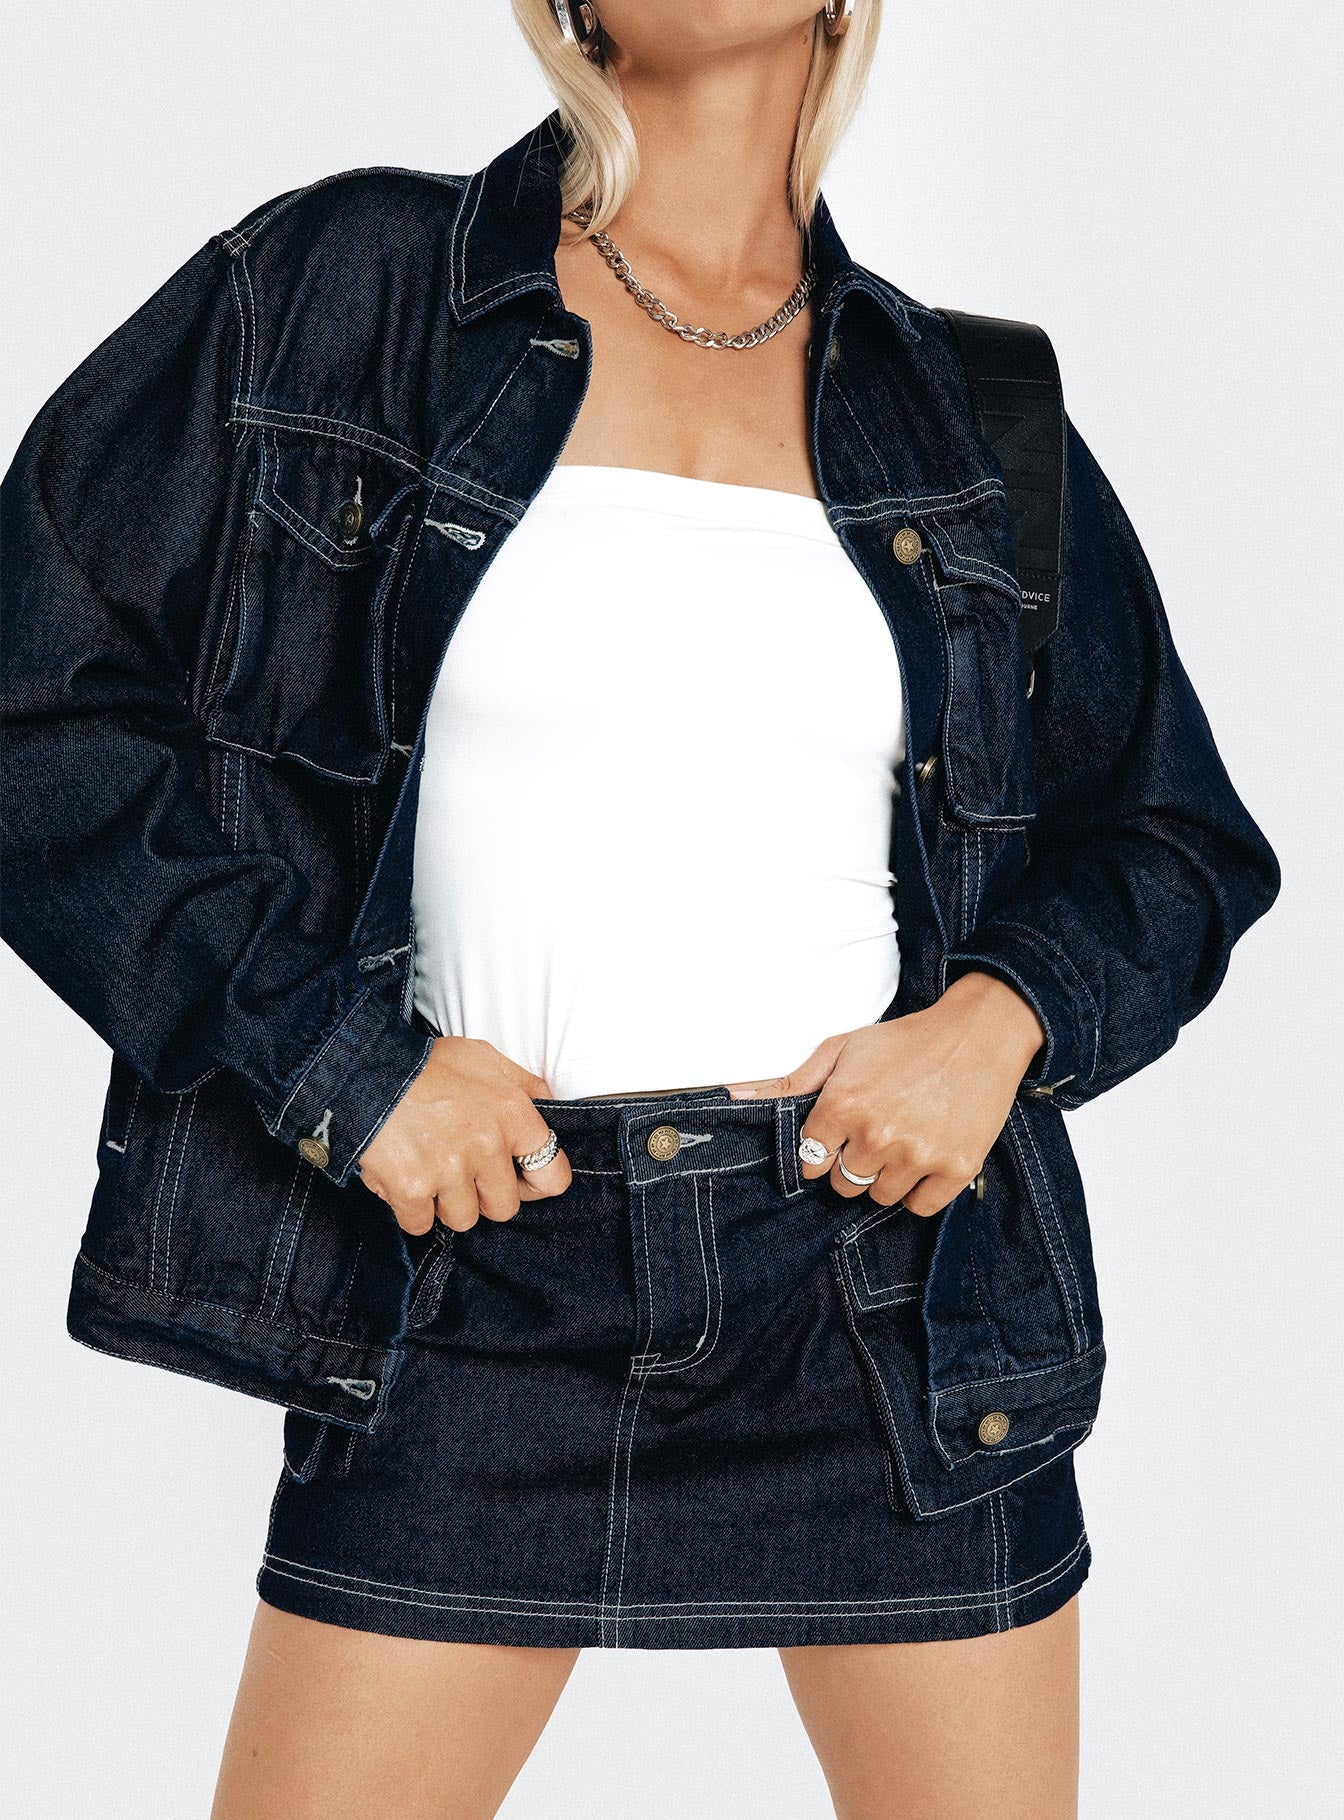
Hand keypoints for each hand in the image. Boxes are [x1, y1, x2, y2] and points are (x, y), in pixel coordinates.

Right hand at [355, 1036, 571, 1234]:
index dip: (535, 1184)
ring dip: (446, 1204)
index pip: (553, 1177)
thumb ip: (525, 1084)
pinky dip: (411, 1210)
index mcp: (513, 1114)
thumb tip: (550, 1105)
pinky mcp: (411, 1189)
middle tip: (462, 1173)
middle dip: (484, 1195)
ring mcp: (449, 1171)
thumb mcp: (486, 1057)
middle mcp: (487, 1146)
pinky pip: (421, 1224)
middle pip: (503, 1208)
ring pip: (463, 1219)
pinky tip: (403, 1181)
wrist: (365, 1067)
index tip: (518, 1180)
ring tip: (430, 1172)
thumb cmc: (426, 1062)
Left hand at [724, 972, 1045, 1214]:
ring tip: (903, 1139)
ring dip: (885, 1176)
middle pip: (843, 1184)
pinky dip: (919, 1190)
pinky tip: (924, 1159)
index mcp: (843, 1104)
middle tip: (876, 1132)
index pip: (810, 1160)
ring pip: (880, 1197)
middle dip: (853, 1162)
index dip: (823, 1148)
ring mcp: (918, 1155)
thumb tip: (735, 1097)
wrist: (979, 1033)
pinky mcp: (956, 1168)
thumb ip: (789, 1082)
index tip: (840, 1134)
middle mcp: (877, 1134)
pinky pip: (919, 1207)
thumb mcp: (841, 1049)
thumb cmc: (905, 1040)